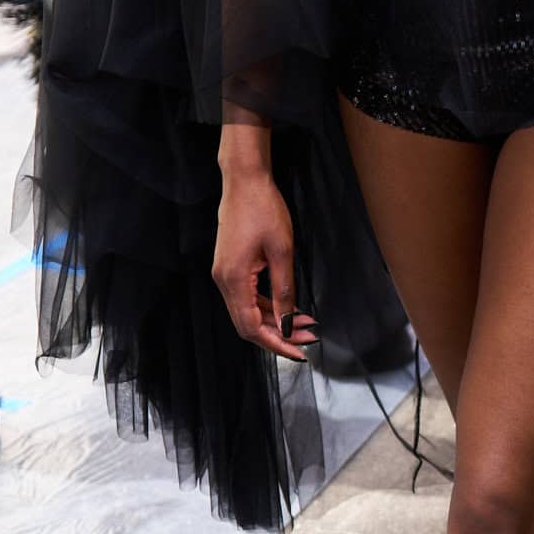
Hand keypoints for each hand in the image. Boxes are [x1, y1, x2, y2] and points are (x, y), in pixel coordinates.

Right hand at [212, 158, 317, 361]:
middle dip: (279, 335)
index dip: (276, 344)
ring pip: (248, 312)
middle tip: (309, 338)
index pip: (251, 328)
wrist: (244, 180)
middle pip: (248, 324)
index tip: (299, 353)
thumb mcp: (282, 252)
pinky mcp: (230, 267)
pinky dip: (267, 306)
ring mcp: (224, 274)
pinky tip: (289, 308)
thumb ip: (284, 292)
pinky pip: (247, 297)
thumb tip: (288, 324)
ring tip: (306, 324)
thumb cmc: (264, 209)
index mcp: (233, 280)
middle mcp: (223, 282)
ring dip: (275, 321)